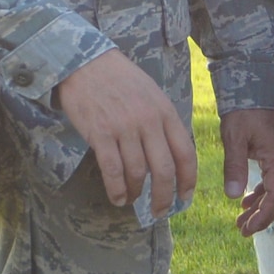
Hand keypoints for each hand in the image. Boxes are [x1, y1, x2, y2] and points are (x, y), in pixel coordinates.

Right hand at [56, 49, 197, 213]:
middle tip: (160, 211)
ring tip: (132, 201)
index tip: (185, 196)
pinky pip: (112, 170)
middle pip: (164, 170)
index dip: (188, 180)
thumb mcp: (152, 94)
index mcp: (165, 112)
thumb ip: (162, 122)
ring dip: (137, 193)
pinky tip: (118, 198)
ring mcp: (124, 128)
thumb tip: (171, 155)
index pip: (186, 153)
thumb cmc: (120, 79)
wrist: (86, 62)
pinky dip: (117, 189)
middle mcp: (148, 121)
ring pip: (137, 173)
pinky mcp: (100, 134)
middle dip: (164, 196)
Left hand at [221, 108, 273, 235]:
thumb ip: (234, 165)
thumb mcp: (234, 136)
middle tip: (243, 231)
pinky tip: (247, 201)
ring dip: (262, 207)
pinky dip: (263, 194)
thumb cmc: (243, 109)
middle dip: (263, 217)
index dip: (265, 217)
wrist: (254, 86)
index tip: (248, 230)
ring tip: (241, 220)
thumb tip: (233, 196)